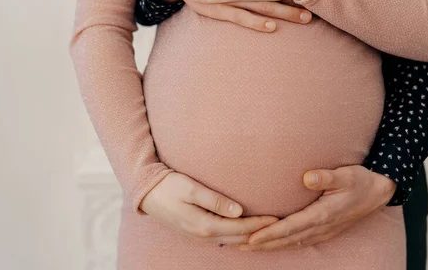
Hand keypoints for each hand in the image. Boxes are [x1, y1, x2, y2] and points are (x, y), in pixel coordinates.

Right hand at [140, 172, 277, 244]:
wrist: (147, 193)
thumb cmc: (169, 186)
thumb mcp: (192, 189)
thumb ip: (215, 200)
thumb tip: (239, 211)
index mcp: (204, 225)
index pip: (240, 228)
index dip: (260, 223)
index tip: (277, 217)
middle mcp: (203, 235)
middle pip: (239, 238)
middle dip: (260, 232)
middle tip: (280, 224)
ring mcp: (199, 236)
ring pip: (232, 241)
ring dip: (250, 236)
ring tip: (268, 229)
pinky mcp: (197, 231)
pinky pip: (224, 238)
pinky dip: (238, 236)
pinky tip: (247, 232)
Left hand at [239, 165, 395, 250]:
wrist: (379, 192)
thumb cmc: (360, 180)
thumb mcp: (346, 174)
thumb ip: (326, 176)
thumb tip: (307, 177)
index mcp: (323, 214)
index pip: (290, 227)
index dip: (269, 234)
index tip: (251, 237)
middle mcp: (321, 227)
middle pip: (286, 240)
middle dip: (262, 244)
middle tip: (238, 245)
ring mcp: (323, 231)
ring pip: (292, 243)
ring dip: (270, 247)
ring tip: (248, 247)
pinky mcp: (324, 231)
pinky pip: (299, 241)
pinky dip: (283, 245)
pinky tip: (272, 244)